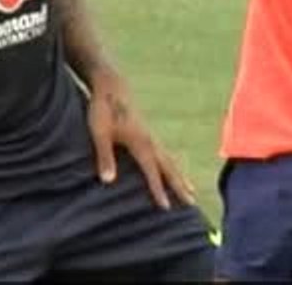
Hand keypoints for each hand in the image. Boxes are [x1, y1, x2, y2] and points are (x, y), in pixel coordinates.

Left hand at [87, 69, 195, 209]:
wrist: (111, 84)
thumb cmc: (103, 108)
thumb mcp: (100, 133)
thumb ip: (105, 157)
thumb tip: (108, 182)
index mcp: (140, 142)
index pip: (151, 171)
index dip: (158, 190)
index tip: (167, 208)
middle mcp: (150, 140)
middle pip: (169, 167)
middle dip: (179, 186)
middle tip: (192, 203)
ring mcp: (151, 135)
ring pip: (170, 159)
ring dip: (180, 176)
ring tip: (190, 190)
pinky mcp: (148, 132)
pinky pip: (165, 153)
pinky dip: (172, 165)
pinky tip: (171, 169)